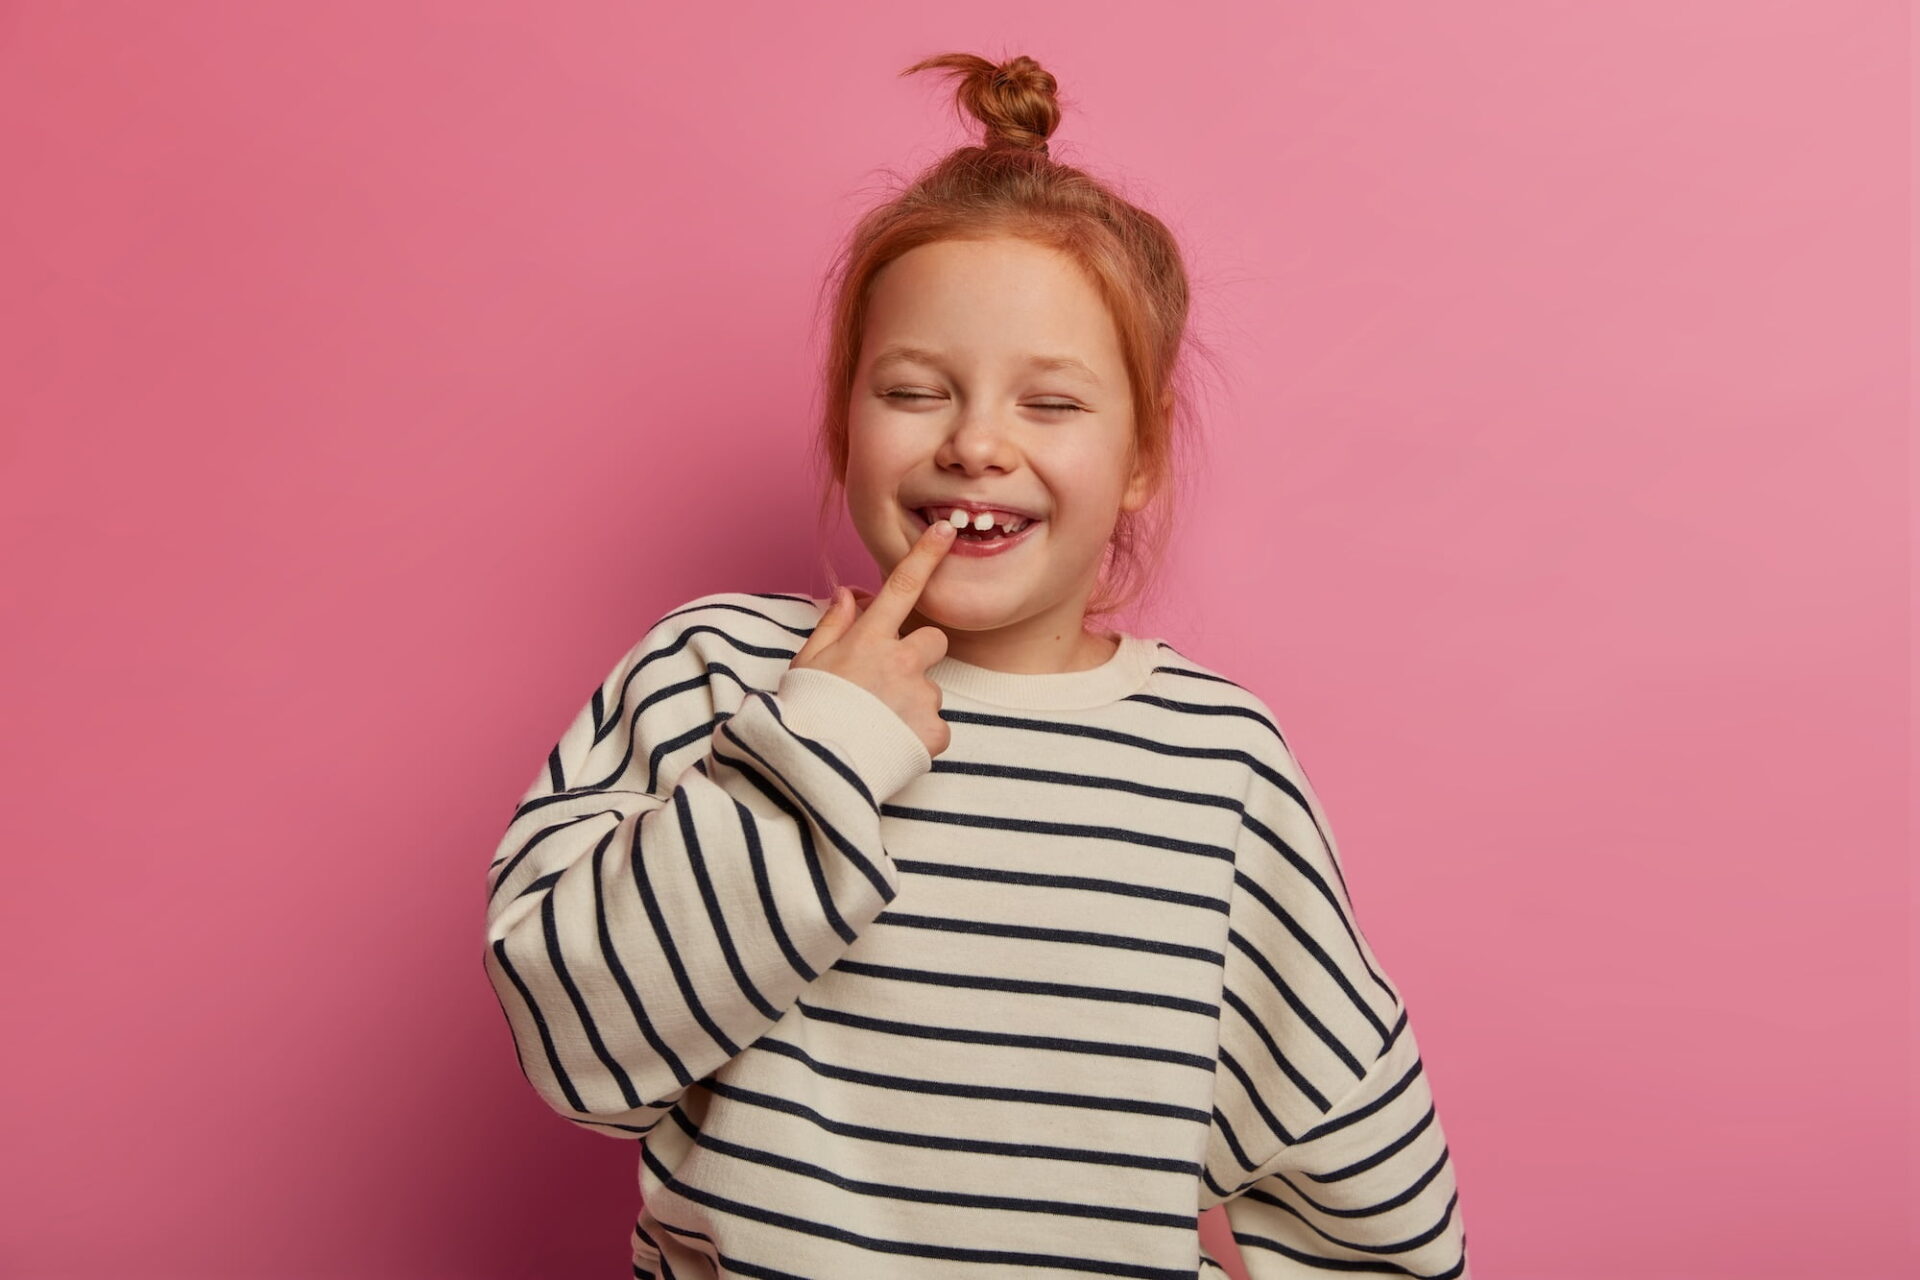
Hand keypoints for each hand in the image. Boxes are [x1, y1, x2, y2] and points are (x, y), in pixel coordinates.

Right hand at [791, 520, 957, 757]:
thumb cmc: (803, 715)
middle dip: (920, 655)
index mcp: (869, 640)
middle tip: (889, 683)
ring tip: (878, 725)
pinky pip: (935, 728)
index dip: (926, 555)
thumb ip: (833, 625)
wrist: (813, 770)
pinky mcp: (934, 731)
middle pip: (934, 640)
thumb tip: (848, 593)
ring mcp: (920, 696)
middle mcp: (901, 661)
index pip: (903, 586)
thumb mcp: (806, 663)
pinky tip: (892, 745)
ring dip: (912, 703)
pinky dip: (918, 737)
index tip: (945, 531)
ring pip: (930, 690)